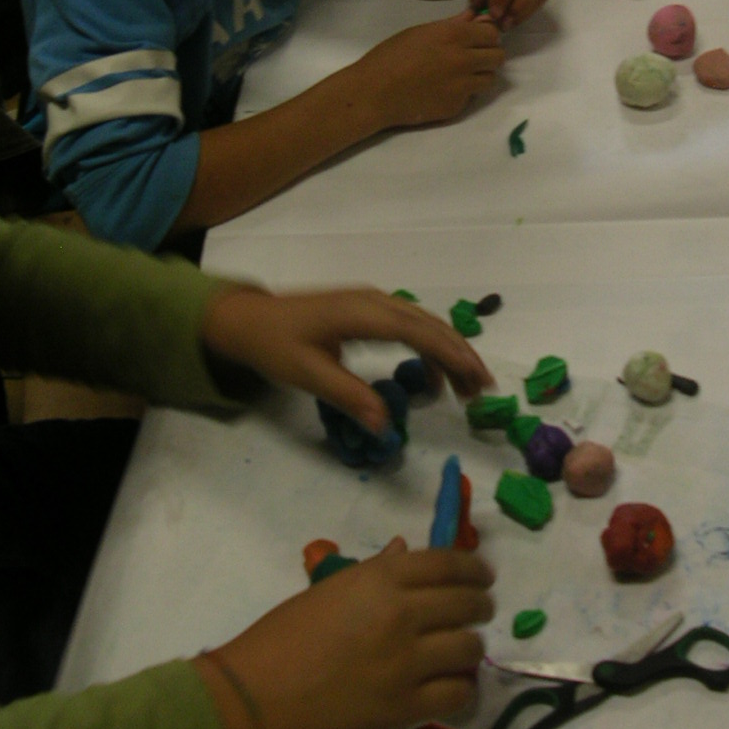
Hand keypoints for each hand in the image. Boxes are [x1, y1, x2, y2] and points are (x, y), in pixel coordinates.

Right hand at [195, 538, 495, 728]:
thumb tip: (405, 551)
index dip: (474, 568)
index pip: (448, 563)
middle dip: (481, 605)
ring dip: (472, 647)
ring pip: (469, 648)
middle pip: (467, 602)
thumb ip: (375, 571)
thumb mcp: (331, 588)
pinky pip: (458, 694)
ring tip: (463, 652)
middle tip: (479, 611)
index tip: (483, 575)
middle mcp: (403, 613)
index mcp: (382, 578)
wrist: (259, 692)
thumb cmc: (285, 634)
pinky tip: (455, 685)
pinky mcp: (405, 706)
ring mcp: (408, 662)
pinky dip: (463, 688)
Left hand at [202, 286, 494, 430]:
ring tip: (465, 387)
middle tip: (481, 390)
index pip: (419, 332)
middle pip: (430, 324)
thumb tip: (385, 427)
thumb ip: (348, 397)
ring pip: (423, 323)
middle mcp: (373, 301)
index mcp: (361, 314)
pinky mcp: (365, 309)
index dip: (452, 355)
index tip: (477, 379)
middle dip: (460, 355)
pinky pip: (409, 324)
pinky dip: (428, 346)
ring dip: (447, 351)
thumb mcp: (307, 375)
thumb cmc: (274, 344)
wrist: (247, 318)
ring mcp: (370, 302)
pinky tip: (431, 374)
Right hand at [352, 11, 504, 129]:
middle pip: (498, 56)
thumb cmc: (390, 56)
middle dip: (488, 55)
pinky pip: (471, 96)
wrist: (374, 93)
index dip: (486, 36)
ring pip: (490, 78)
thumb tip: (476, 18)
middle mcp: (464, 59)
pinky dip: (463, 93)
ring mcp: (463, 86)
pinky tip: (443, 90)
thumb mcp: (420, 32)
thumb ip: (452, 25)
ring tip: (460, 75)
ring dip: (480, 75)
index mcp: (454, 35)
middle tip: (472, 58)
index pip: (493, 33)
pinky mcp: (457, 106)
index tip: (477, 40)